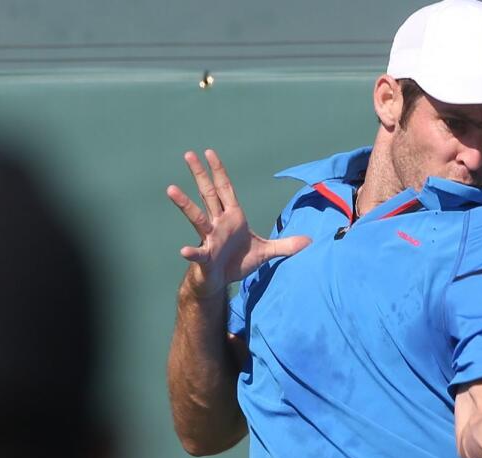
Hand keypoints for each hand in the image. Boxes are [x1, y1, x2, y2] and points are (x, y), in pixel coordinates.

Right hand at [166, 149, 309, 297]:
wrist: (220, 282)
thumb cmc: (238, 262)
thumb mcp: (267, 252)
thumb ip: (286, 245)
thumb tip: (309, 241)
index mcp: (232, 217)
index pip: (225, 190)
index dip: (219, 171)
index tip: (210, 152)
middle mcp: (218, 223)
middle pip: (208, 194)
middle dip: (200, 175)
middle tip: (188, 154)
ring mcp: (209, 239)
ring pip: (196, 218)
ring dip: (185, 204)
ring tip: (172, 189)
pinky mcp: (205, 257)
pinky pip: (198, 253)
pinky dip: (191, 252)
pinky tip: (185, 250)